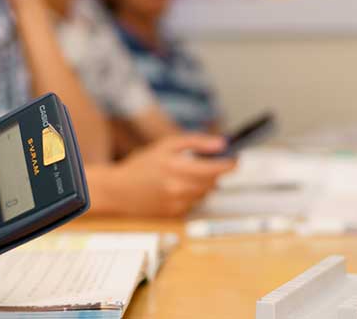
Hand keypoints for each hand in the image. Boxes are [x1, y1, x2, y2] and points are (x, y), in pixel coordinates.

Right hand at [107, 135, 236, 216]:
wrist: (119, 190)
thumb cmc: (142, 165)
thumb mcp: (167, 145)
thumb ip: (197, 142)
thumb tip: (222, 143)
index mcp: (177, 168)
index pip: (215, 169)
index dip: (230, 164)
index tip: (237, 159)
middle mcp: (178, 188)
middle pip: (213, 182)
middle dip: (215, 172)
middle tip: (210, 163)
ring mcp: (177, 204)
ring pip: (205, 193)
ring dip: (204, 183)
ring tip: (187, 174)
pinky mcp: (175, 214)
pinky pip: (194, 203)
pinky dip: (192, 194)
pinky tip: (178, 187)